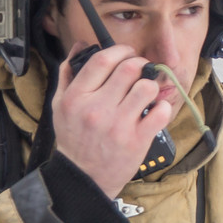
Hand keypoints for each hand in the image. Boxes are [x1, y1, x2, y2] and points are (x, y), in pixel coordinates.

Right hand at [50, 44, 170, 197]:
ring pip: (146, 87)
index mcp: (77, 97)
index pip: (102, 60)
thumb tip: (79, 46)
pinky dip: (162, 107)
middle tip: (141, 70)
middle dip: (140, 63)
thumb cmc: (73, 139)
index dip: (120, 50)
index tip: (127, 53)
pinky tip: (154, 110)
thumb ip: (68, 74)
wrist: (83, 177)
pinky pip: (160, 112)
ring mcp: (118, 125)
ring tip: (146, 91)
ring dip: (151, 85)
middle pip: (129, 68)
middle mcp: (96, 109)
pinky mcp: (137, 140)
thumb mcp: (60, 105)